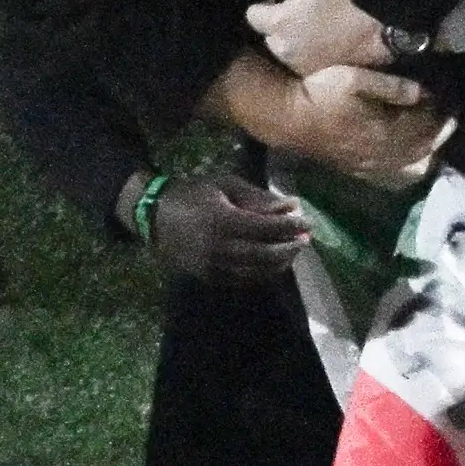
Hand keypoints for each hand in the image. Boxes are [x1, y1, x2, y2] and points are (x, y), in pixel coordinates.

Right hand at [142, 168, 307, 284]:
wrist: (155, 217)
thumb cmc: (193, 194)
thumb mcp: (225, 185)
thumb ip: (258, 197)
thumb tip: (292, 206)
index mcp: (222, 220)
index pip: (267, 228)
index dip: (291, 227)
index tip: (309, 222)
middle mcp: (219, 248)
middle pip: (266, 254)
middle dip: (290, 248)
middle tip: (305, 239)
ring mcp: (213, 267)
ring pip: (258, 272)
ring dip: (281, 263)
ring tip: (293, 250)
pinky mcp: (210, 278)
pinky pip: (244, 280)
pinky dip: (263, 272)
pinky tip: (274, 262)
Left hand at [246, 0, 387, 74]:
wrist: (378, 37)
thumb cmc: (347, 2)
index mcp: (277, 21)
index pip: (252, 14)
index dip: (265, 5)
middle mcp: (280, 46)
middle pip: (266, 32)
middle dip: (278, 22)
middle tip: (302, 11)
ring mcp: (294, 63)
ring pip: (281, 47)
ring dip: (289, 38)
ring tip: (314, 26)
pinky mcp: (309, 75)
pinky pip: (296, 61)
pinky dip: (303, 52)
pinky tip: (323, 42)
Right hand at [284, 63, 452, 187]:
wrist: (289, 119)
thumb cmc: (321, 94)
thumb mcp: (354, 79)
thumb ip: (391, 86)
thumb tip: (423, 93)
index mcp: (385, 132)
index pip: (424, 125)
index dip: (441, 112)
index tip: (451, 98)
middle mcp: (383, 155)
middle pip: (423, 148)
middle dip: (441, 132)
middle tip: (450, 116)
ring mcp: (372, 166)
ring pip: (414, 166)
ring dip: (430, 151)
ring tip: (437, 137)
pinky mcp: (360, 171)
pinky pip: (396, 178)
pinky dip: (413, 168)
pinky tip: (415, 159)